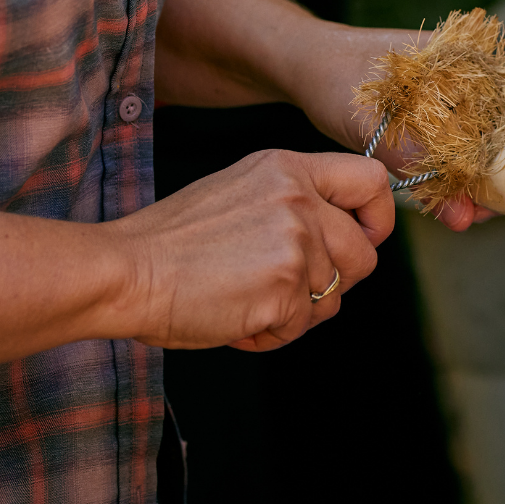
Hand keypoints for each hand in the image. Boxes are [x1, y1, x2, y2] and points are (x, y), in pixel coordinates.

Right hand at [120, 149, 392, 351]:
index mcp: (288, 168)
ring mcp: (294, 243)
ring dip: (295, 313)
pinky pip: (299, 327)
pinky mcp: (284, 288)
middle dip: (333, 283)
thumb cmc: (173, 242)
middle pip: (364, 254)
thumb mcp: (242, 192)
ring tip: (246, 301)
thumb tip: (340, 234)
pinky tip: (234, 319)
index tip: (360, 240)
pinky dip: (270, 335)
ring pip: (332, 298)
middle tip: (285, 290)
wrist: (127, 271)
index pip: (372, 180)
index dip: (377, 219)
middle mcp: (299, 198)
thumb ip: (294, 203)